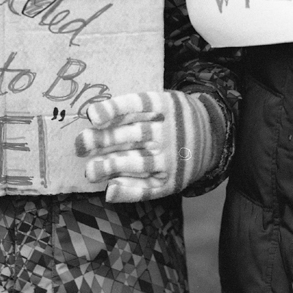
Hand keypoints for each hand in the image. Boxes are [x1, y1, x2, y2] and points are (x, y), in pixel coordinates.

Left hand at [75, 91, 225, 203]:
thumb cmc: (173, 117)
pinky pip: (148, 188)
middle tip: (80, 145)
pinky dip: (129, 191)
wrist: (212, 137)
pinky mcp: (172, 181)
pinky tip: (110, 190)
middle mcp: (169, 131)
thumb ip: (132, 109)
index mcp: (166, 106)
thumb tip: (94, 120)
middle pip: (133, 135)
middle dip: (103, 141)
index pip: (137, 105)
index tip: (92, 116)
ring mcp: (172, 157)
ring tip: (90, 171)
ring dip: (111, 167)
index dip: (114, 110)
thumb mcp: (161, 102)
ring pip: (138, 163)